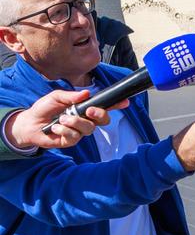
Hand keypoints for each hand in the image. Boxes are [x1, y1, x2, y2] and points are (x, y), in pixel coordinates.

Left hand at [4, 89, 128, 148]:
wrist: (29, 123)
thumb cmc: (45, 108)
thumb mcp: (56, 97)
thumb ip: (70, 96)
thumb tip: (86, 93)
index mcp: (85, 107)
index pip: (104, 106)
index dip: (116, 105)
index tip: (125, 102)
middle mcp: (86, 120)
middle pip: (104, 120)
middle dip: (99, 114)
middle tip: (88, 110)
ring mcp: (80, 131)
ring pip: (89, 129)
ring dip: (75, 123)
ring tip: (62, 119)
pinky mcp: (71, 141)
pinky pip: (75, 137)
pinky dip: (64, 131)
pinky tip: (56, 128)